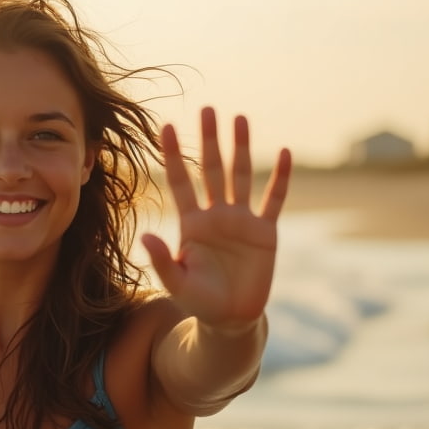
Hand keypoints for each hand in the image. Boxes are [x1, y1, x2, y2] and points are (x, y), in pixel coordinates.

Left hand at [142, 107, 290, 330]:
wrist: (230, 318)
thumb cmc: (199, 301)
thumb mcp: (176, 283)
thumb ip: (162, 260)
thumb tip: (145, 236)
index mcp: (192, 224)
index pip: (180, 182)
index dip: (172, 155)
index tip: (164, 127)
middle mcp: (216, 215)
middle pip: (211, 170)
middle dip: (209, 141)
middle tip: (207, 109)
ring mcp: (242, 221)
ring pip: (241, 177)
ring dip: (241, 149)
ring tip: (239, 119)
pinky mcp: (266, 233)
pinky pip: (274, 201)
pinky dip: (280, 179)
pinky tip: (283, 154)